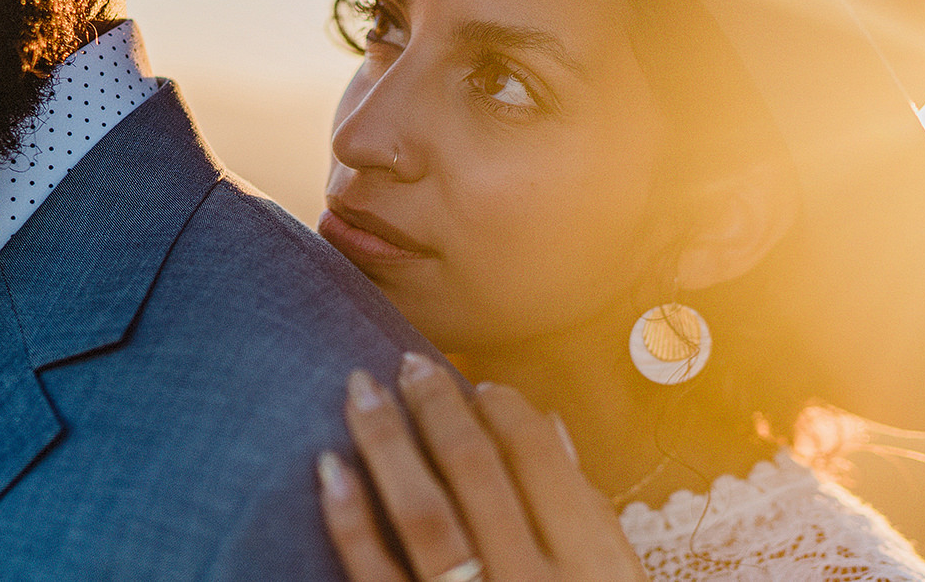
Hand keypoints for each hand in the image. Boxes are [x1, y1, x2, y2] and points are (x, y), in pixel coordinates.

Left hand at [318, 354, 646, 581]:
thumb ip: (585, 513)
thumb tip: (550, 426)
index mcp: (595, 567)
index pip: (541, 461)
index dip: (504, 411)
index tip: (476, 383)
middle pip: (478, 473)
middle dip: (438, 408)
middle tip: (405, 364)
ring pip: (424, 513)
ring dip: (387, 443)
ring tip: (358, 391)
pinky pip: (375, 576)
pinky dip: (349, 520)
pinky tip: (329, 469)